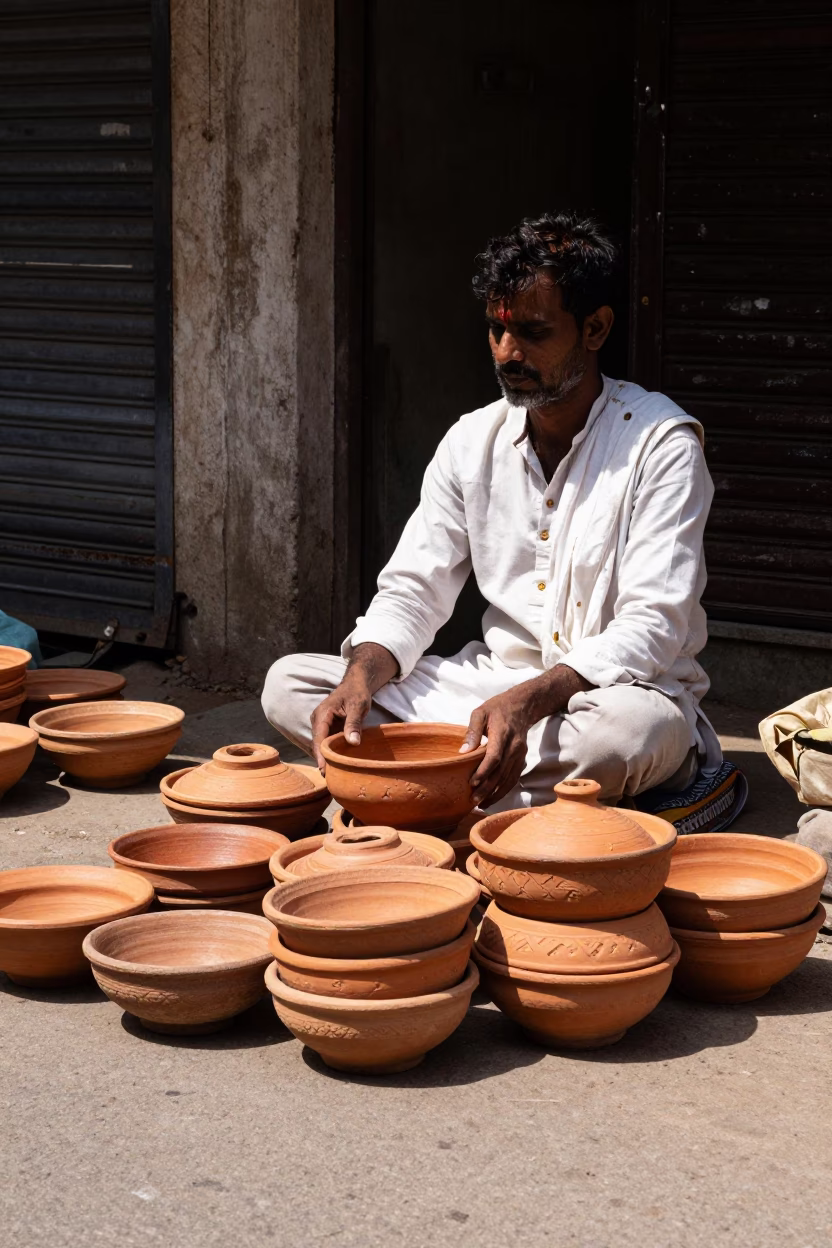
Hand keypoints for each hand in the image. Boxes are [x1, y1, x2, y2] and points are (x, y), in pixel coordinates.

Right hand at [310, 675, 371, 770]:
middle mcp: (318, 721)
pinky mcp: (328, 729)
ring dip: (326, 758)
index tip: (324, 770)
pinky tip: (337, 766)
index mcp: (322, 715)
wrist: (356, 684)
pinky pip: (327, 743)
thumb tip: (353, 742)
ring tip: (333, 777)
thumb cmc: (357, 692)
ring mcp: (322, 726)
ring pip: (321, 746)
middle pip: (317, 745)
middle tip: (329, 779)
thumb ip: (354, 723)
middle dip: (322, 761)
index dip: (320, 755)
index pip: (318, 738)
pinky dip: (331, 753)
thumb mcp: (357, 706)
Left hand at [459, 689, 532, 807]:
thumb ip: (472, 731)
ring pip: (509, 778)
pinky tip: (493, 797)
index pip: (494, 757)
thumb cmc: (496, 709)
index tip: (472, 783)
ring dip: (496, 793)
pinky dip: (504, 790)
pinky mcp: (522, 759)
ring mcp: (520, 753)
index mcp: (502, 733)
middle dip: (487, 788)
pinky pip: (514, 778)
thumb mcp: (480, 712)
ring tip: (481, 804)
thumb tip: (462, 752)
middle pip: (501, 772)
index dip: (483, 771)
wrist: (521, 706)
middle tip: (473, 800)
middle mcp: (514, 746)